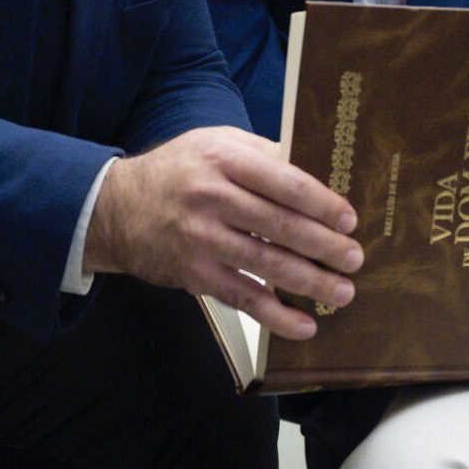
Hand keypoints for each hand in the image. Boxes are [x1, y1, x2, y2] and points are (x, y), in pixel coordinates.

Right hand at [86, 126, 362, 339]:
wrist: (114, 208)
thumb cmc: (177, 171)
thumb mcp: (215, 143)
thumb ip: (262, 153)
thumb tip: (315, 172)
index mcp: (224, 158)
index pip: (285, 182)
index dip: (322, 204)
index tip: (349, 220)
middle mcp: (211, 197)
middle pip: (281, 225)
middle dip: (325, 246)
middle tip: (354, 258)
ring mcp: (200, 238)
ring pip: (267, 264)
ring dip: (310, 282)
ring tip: (342, 292)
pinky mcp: (193, 273)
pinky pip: (242, 296)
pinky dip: (275, 315)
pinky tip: (303, 325)